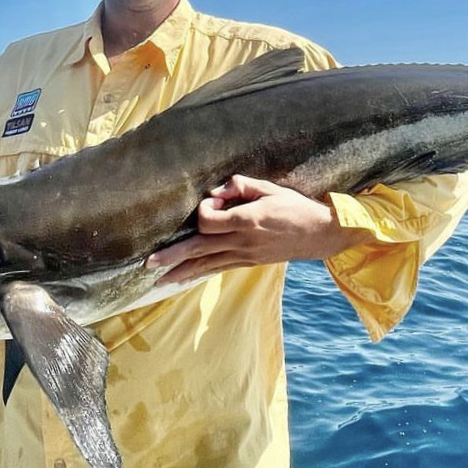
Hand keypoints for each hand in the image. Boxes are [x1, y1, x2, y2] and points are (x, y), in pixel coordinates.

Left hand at [146, 174, 371, 284]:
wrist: (320, 234)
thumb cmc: (295, 207)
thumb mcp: (270, 189)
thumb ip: (241, 187)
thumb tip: (216, 192)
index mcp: (247, 220)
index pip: (208, 222)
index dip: (202, 212)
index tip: (211, 204)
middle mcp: (242, 241)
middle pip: (199, 250)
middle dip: (172, 257)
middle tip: (147, 265)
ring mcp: (245, 255)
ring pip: (205, 265)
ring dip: (180, 272)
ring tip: (158, 281)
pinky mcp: (248, 263)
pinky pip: (217, 269)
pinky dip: (199, 274)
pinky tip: (185, 278)